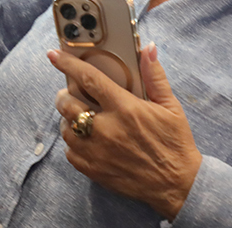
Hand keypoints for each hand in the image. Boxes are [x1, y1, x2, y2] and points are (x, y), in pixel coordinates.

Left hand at [48, 45, 200, 219]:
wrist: (177, 184)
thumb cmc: (174, 143)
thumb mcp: (171, 106)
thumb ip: (155, 76)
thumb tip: (148, 49)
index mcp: (125, 108)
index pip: (89, 79)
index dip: (68, 64)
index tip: (54, 55)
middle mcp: (107, 129)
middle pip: (68, 103)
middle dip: (64, 94)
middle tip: (69, 93)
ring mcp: (98, 151)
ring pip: (65, 128)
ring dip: (68, 119)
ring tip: (77, 116)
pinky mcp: (94, 170)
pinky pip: (70, 152)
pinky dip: (73, 143)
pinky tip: (84, 139)